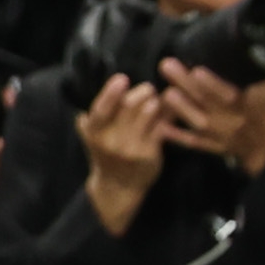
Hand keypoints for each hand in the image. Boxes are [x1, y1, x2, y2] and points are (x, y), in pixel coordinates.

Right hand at [75, 76, 170, 235]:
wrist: (119, 186)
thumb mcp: (93, 136)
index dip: (111, 92)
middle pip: (128, 107)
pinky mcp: (149, 153)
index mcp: (93, 131)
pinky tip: (171, 110)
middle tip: (149, 88)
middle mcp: (110, 139)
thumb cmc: (107, 154)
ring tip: (159, 98)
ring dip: (155, 101)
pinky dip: (166, 116)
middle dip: (141, 92)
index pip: (100, 109)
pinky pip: (161, 127)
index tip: (122, 78)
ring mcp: (130, 147)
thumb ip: (96, 116)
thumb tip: (109, 87)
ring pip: (147, 114)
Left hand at [156, 63, 264, 178]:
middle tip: (167, 65)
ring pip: (199, 122)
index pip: (231, 93)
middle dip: (185, 83)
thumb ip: (256, 76)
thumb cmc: (263, 110)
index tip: (196, 70)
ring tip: (166, 92)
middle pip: (207, 101)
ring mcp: (222, 136)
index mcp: (249, 105)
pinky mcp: (212, 146)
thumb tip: (246, 54)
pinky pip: (194, 142)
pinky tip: (162, 125)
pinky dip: (178, 136)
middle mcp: (234, 121)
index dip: (214, 84)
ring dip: (181, 107)